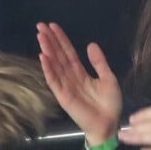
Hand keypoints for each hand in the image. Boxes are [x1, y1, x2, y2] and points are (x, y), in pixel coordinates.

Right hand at [37, 22, 122, 145]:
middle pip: (59, 56)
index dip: (61, 40)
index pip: (68, 53)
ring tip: (41, 36)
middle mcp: (71, 78)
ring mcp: (65, 86)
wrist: (110, 124)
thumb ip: (99, 62)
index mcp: (81, 73)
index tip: (53, 26)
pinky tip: (43, 57)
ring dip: (47, 50)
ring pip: (54, 65)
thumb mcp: (108, 78)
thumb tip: (90, 44)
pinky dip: (48, 69)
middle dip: (50, 41)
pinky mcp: (63, 96)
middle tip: (40, 26)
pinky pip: (54, 81)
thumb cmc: (110, 103)